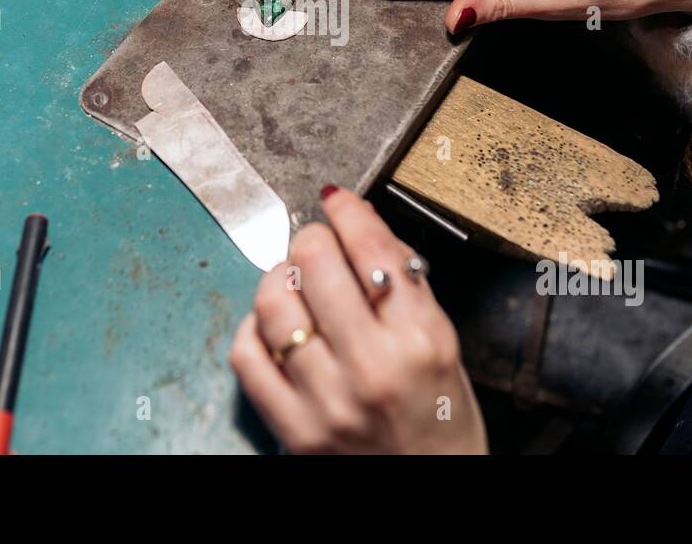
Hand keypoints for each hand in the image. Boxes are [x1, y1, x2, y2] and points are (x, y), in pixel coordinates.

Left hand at [229, 187, 486, 453]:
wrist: (432, 489)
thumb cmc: (440, 419)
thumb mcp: (444, 343)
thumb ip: (407, 286)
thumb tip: (360, 227)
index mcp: (420, 339)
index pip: (372, 248)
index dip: (348, 212)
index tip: (338, 202)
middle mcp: (373, 367)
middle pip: (315, 262)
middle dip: (313, 240)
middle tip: (317, 245)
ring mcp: (327, 400)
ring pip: (273, 302)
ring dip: (279, 278)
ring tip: (294, 283)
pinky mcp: (292, 428)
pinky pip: (247, 355)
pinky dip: (254, 328)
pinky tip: (274, 328)